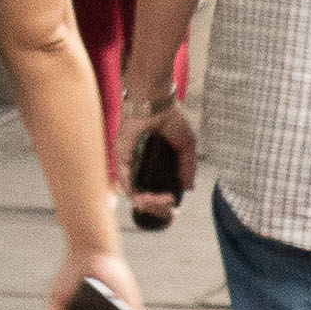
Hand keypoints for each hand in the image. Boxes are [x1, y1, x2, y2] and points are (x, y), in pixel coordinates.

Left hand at [123, 103, 197, 223]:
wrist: (156, 103)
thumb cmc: (171, 119)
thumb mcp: (186, 146)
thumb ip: (187, 167)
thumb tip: (188, 188)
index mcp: (156, 164)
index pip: (158, 189)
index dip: (164, 200)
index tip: (173, 201)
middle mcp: (142, 166)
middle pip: (146, 196)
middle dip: (158, 206)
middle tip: (168, 203)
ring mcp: (131, 164)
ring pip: (135, 193)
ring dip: (149, 202)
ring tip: (162, 201)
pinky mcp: (122, 159)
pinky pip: (125, 182)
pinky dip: (135, 193)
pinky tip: (146, 198)